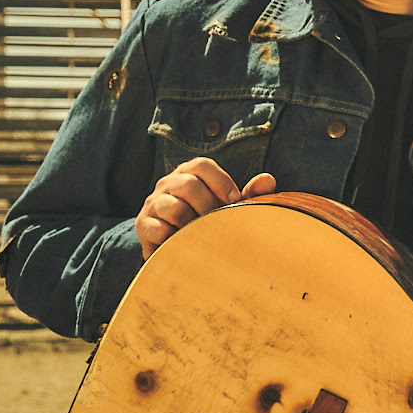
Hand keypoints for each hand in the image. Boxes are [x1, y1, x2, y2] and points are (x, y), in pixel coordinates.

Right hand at [134, 158, 276, 257]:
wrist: (174, 247)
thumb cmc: (206, 221)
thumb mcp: (227, 207)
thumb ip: (249, 194)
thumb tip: (268, 180)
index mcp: (187, 173)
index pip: (202, 165)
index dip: (221, 183)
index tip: (235, 202)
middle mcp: (167, 184)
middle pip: (188, 184)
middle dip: (208, 206)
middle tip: (217, 224)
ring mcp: (153, 204)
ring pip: (174, 207)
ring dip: (192, 225)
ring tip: (200, 235)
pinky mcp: (143, 225)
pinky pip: (158, 229)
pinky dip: (174, 238)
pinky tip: (182, 244)